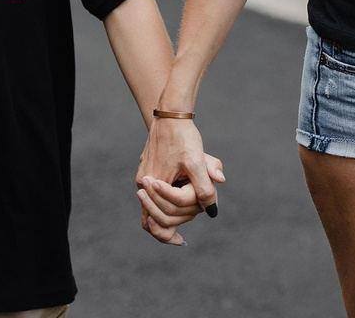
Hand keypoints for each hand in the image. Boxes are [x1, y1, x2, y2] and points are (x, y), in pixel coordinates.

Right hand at [136, 119, 224, 245]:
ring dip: (174, 208)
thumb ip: (204, 187)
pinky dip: (167, 200)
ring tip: (193, 210)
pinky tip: (182, 197)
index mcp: (151, 184)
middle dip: (177, 218)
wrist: (171, 113)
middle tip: (198, 213)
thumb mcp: (197, 161)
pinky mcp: (149, 170)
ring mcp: (144, 177)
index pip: (156, 220)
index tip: (181, 242)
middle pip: (156, 214)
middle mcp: (143, 183)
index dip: (167, 235)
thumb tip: (212, 211)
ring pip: (155, 204)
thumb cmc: (184, 137)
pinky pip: (155, 194)